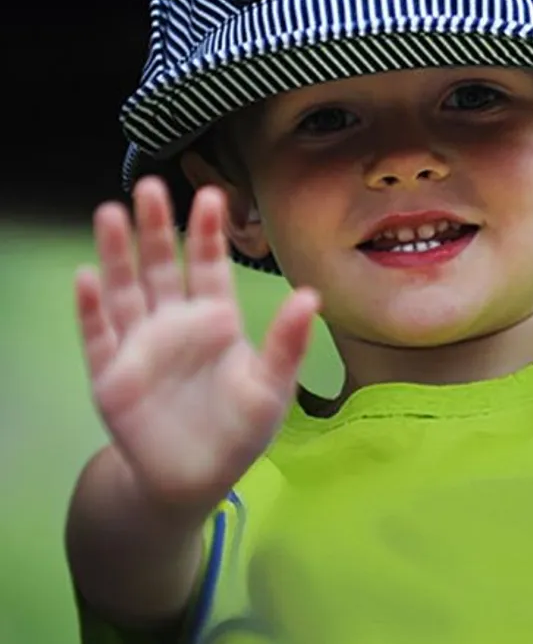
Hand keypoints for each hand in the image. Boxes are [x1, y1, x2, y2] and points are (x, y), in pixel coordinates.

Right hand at [75, 177, 318, 523]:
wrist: (193, 480)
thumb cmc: (238, 431)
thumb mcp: (272, 387)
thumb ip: (287, 342)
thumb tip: (312, 294)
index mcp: (216, 320)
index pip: (211, 266)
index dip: (209, 232)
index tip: (211, 194)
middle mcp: (175, 323)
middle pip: (163, 266)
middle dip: (157, 227)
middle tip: (149, 185)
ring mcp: (140, 345)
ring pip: (126, 290)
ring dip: (117, 254)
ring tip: (110, 213)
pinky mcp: (111, 375)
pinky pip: (99, 336)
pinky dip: (91, 309)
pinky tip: (86, 277)